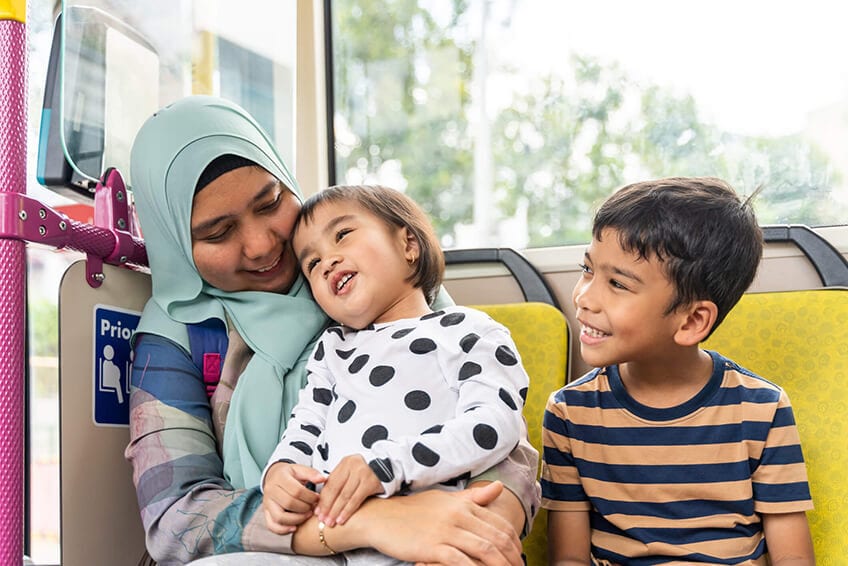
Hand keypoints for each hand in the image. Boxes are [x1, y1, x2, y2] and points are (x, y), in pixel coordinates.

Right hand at [262, 462, 325, 534]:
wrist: (274, 477)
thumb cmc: (289, 475)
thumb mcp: (300, 469)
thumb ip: (311, 473)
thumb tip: (322, 479)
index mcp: (280, 477)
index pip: (296, 491)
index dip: (310, 497)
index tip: (317, 498)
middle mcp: (270, 490)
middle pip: (289, 504)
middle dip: (305, 508)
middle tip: (313, 508)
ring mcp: (267, 503)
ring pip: (279, 517)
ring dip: (296, 519)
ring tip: (307, 515)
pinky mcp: (266, 513)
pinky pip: (272, 526)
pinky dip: (283, 530)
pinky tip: (295, 528)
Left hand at [317, 454, 382, 525]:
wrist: (389, 466)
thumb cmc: (367, 472)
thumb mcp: (352, 472)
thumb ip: (339, 482)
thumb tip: (322, 502)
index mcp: (345, 463)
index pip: (330, 483)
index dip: (323, 499)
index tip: (317, 511)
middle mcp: (352, 466)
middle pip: (335, 489)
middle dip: (327, 506)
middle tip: (322, 520)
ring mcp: (362, 473)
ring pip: (344, 496)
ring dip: (336, 511)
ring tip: (331, 522)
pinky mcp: (371, 482)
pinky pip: (356, 499)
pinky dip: (347, 511)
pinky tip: (342, 519)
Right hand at [359, 481, 522, 565]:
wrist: (381, 517)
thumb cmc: (413, 510)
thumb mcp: (445, 500)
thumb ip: (474, 497)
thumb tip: (499, 487)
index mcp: (464, 505)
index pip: (500, 524)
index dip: (514, 543)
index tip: (518, 555)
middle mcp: (459, 515)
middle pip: (497, 538)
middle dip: (512, 557)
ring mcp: (446, 531)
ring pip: (485, 550)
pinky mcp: (433, 547)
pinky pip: (461, 561)